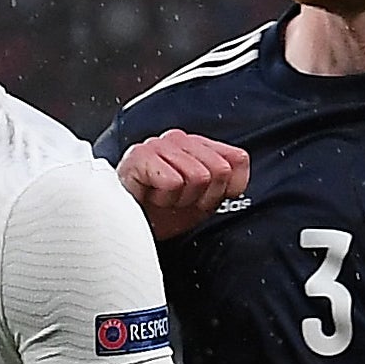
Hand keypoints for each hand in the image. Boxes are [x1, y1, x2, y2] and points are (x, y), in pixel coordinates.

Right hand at [117, 130, 248, 240]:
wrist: (127, 225)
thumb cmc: (159, 213)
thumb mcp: (203, 201)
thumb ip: (227, 184)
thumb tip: (236, 179)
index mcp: (197, 145)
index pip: (237, 159)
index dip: (224, 190)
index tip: (202, 199)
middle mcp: (179, 139)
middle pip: (220, 170)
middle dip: (202, 197)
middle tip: (179, 201)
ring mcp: (159, 144)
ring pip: (198, 177)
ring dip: (181, 199)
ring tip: (163, 198)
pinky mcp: (140, 155)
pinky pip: (172, 182)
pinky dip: (163, 198)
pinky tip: (151, 196)